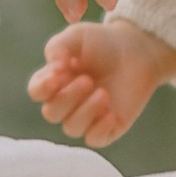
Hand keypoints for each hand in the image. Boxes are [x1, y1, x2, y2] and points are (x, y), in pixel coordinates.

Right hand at [27, 17, 175, 145]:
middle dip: (68, 98)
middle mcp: (66, 102)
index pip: (37, 92)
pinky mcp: (107, 127)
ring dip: (85, 111)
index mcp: (54, 81)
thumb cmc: (103, 42)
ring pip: (72, 128)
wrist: (137, 51)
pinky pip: (94, 140)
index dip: (44, 86)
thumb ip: (57, 47)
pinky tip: (111, 113)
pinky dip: (99, 128)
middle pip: (52, 113)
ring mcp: (86, 116)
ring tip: (103, 93)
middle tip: (88, 80)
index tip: (60, 72)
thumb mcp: (77, 36)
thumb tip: (53, 66)